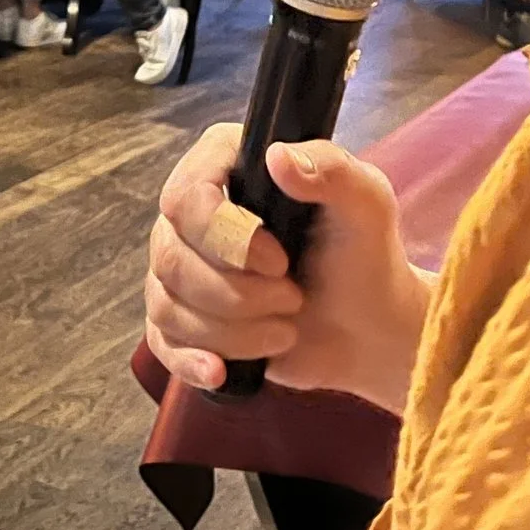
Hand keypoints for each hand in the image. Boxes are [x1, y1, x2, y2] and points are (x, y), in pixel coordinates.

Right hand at [144, 124, 432, 414]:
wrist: (367, 324)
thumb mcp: (366, 203)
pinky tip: (220, 372)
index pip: (185, 196)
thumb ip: (332, 170)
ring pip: (168, 304)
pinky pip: (162, 342)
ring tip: (286, 327)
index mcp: (227, 168)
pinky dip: (191, 360)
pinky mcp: (184, 319)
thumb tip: (278, 157)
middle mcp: (192, 215)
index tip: (280, 259)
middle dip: (238, 292)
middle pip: (172, 257)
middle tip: (292, 296)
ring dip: (233, 329)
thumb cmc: (365, 254)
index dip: (225, 235)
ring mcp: (183, 269)